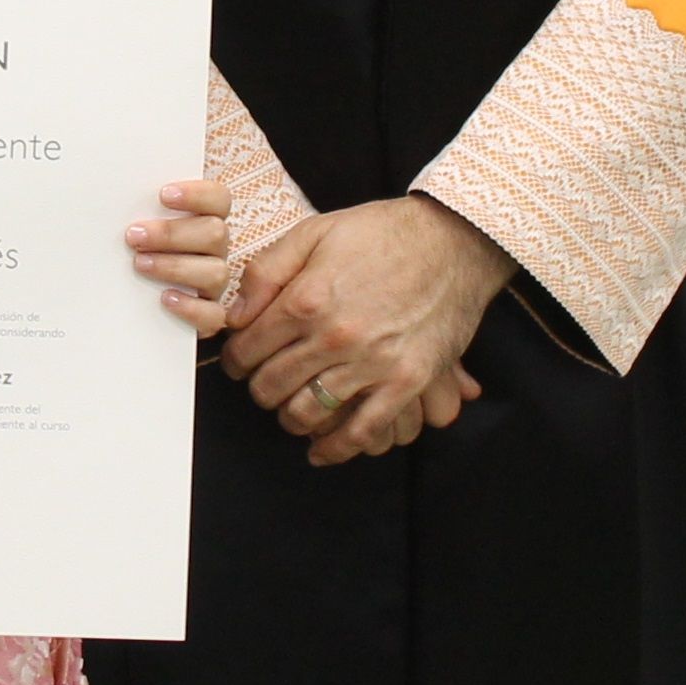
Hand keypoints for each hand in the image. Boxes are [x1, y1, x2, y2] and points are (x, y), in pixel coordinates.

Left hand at [127, 176, 231, 341]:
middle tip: (134, 235)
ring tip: (140, 264)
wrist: (127, 295)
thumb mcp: (136, 220)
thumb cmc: (134, 246)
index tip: (163, 195)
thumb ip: (135, 204)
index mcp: (203, 218)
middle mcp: (214, 249)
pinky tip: (165, 298)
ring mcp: (214, 282)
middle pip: (215, 233)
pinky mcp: (209, 316)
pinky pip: (213, 315)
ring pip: (216, 272)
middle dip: (172, 233)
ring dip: (176, 267)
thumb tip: (105, 181)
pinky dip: (190, 307)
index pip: (219, 198)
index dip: (197, 194)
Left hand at [223, 196, 511, 465]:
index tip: (238, 363)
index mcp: (306, 299)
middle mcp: (334, 336)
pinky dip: (336, 449)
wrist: (451, 241)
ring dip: (290, 418)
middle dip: (259, 389)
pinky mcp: (406, 382)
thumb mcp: (312, 232)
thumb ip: (266, 272)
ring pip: (309, 413)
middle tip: (262, 384)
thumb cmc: (379, 233)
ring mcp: (372, 363)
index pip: (249, 348)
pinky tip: (320, 452)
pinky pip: (363, 431)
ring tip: (289, 409)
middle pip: (273, 385)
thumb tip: (234, 317)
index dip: (235, 360)